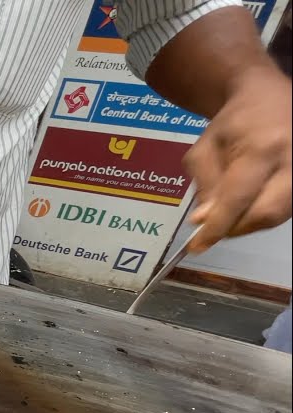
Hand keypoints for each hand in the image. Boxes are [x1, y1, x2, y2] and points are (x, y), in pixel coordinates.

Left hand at [184, 66, 292, 251]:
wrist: (268, 96)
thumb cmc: (232, 122)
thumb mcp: (205, 149)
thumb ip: (205, 185)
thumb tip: (205, 220)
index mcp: (263, 147)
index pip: (239, 198)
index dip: (218, 226)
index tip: (198, 246)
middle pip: (268, 212)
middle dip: (237, 228)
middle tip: (216, 229)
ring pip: (281, 215)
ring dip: (251, 222)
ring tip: (231, 213)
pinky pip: (288, 208)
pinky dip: (265, 213)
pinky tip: (249, 205)